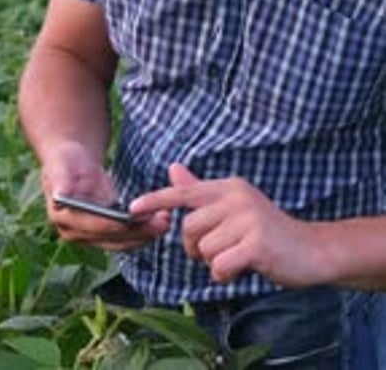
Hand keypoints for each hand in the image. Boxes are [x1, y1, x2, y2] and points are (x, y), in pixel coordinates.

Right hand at [41, 140, 169, 250]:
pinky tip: (160, 220)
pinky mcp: (105, 232)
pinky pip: (126, 237)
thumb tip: (59, 196)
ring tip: (165, 221)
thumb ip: (61, 180)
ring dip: (144, 234)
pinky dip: (143, 231)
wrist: (72, 162)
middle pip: (110, 238)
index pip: (91, 226)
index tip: (132, 219)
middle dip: (136, 232)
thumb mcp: (60, 164)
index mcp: (63, 218)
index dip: (111, 224)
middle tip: (160, 222)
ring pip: (121, 242)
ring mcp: (91, 235)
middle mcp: (75, 233)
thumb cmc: (65, 160)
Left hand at [130, 163, 327, 286]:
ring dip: (215, 263)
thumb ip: (201, 192)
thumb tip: (174, 168)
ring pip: (205, 250)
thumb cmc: (267, 231)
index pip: (185, 191)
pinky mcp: (256, 243)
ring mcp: (247, 218)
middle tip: (217, 252)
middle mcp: (236, 197)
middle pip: (189, 228)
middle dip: (196, 248)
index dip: (157, 199)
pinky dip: (226, 275)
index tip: (132, 208)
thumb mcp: (234, 208)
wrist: (311, 250)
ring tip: (237, 258)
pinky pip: (220, 266)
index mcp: (228, 187)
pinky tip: (243, 268)